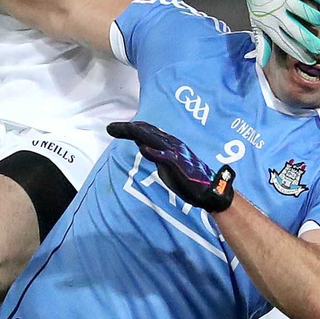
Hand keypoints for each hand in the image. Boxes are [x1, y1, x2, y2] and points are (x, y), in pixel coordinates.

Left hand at [106, 121, 234, 211]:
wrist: (208, 190)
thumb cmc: (188, 178)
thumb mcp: (167, 165)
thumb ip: (156, 155)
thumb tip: (143, 147)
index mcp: (168, 144)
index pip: (147, 132)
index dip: (130, 129)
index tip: (115, 128)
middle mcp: (171, 144)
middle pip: (146, 133)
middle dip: (127, 129)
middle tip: (110, 128)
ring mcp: (175, 153)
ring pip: (153, 140)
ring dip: (137, 134)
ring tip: (124, 129)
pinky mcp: (178, 164)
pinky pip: (165, 157)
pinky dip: (154, 152)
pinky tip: (143, 149)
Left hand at [230, 0, 319, 65]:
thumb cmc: (258, 4)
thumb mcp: (256, 24)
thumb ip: (262, 43)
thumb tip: (261, 62)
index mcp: (269, 25)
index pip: (285, 43)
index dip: (298, 53)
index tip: (309, 59)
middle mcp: (278, 13)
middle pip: (295, 30)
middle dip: (308, 41)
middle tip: (319, 48)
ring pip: (301, 10)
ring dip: (313, 17)